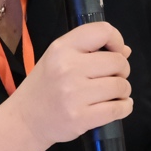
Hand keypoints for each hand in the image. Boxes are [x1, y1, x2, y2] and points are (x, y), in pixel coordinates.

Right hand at [13, 22, 132, 147]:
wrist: (25, 119)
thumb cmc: (45, 86)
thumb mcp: (59, 58)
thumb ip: (89, 50)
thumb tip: (125, 51)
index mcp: (61, 48)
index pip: (102, 31)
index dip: (116, 40)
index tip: (116, 51)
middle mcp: (67, 68)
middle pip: (118, 62)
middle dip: (122, 70)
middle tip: (112, 77)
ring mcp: (73, 95)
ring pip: (121, 86)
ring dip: (123, 90)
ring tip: (112, 93)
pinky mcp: (80, 118)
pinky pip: (118, 108)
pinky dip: (124, 107)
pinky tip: (118, 105)